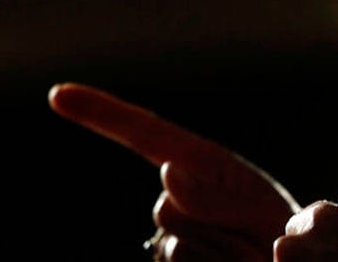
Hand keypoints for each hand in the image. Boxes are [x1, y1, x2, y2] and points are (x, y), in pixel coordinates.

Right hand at [49, 82, 299, 259]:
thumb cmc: (279, 231)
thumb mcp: (258, 208)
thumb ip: (214, 194)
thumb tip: (166, 174)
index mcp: (200, 162)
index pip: (143, 132)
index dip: (100, 112)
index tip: (58, 92)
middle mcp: (178, 194)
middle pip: (168, 206)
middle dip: (214, 223)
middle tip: (253, 234)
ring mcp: (169, 236)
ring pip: (174, 247)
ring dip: (221, 254)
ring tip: (250, 254)